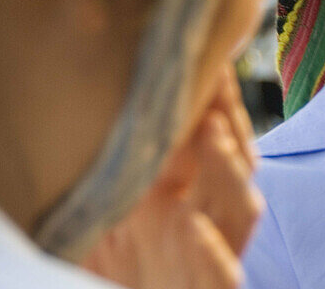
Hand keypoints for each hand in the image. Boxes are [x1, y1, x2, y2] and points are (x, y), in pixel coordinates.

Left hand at [83, 68, 263, 288]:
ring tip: (211, 137)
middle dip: (228, 122)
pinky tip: (192, 228)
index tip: (203, 58)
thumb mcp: (89, 221)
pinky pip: (224, 278)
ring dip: (231, 173)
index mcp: (174, 198)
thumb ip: (96, 177)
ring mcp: (206, 262)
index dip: (212, 99)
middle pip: (234, 164)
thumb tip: (82, 107)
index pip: (208, 138)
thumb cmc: (99, 276)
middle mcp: (198, 224)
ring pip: (242, 212)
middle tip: (210, 87)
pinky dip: (213, 255)